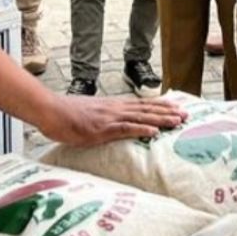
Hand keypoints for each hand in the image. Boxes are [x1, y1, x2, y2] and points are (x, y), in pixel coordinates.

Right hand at [37, 95, 186, 145]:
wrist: (50, 110)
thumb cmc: (65, 114)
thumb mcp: (88, 114)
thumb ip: (102, 117)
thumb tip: (109, 122)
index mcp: (112, 106)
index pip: (141, 104)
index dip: (159, 106)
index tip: (175, 107)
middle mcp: (115, 108)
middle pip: (146, 109)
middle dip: (167, 112)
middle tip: (186, 114)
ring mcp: (109, 118)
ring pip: (141, 116)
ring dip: (161, 119)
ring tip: (177, 121)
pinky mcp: (102, 128)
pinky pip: (125, 129)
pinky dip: (141, 129)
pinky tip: (154, 131)